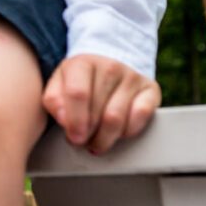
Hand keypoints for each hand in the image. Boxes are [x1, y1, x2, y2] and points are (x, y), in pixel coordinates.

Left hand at [44, 54, 160, 153]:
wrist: (109, 63)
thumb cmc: (80, 80)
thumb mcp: (59, 83)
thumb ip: (54, 100)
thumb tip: (63, 119)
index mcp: (82, 63)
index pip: (78, 94)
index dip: (75, 121)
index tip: (74, 138)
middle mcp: (109, 67)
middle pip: (98, 111)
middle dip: (89, 134)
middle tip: (83, 141)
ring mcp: (132, 77)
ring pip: (117, 119)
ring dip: (105, 138)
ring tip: (96, 142)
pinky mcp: (150, 90)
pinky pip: (140, 118)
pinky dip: (128, 132)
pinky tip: (117, 133)